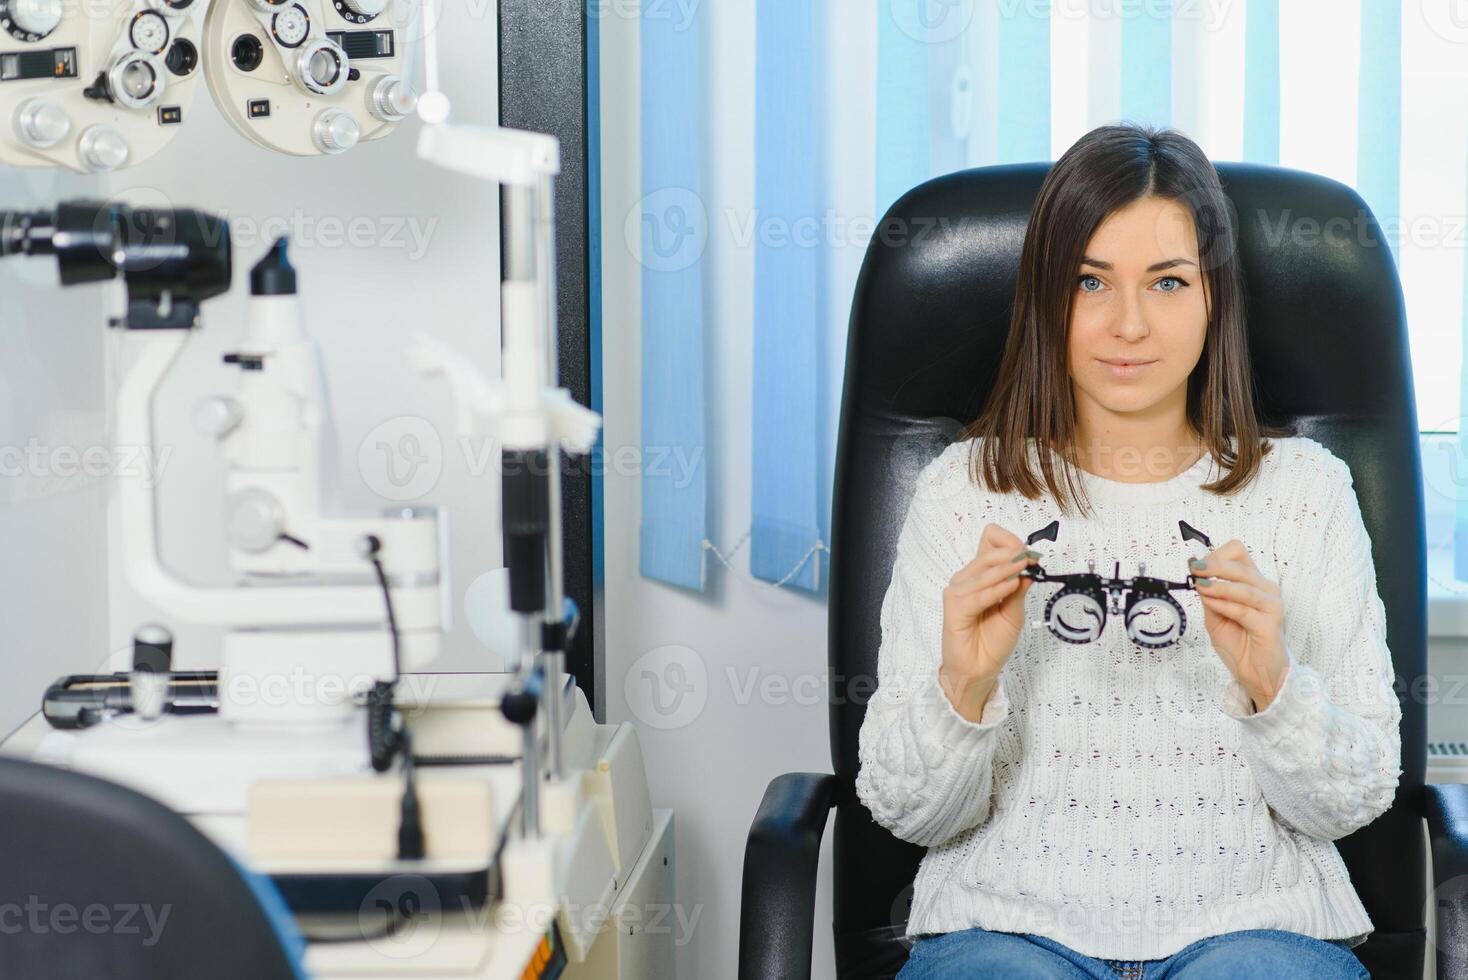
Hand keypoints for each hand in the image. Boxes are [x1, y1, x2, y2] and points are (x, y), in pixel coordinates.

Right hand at [938, 522, 1039, 720]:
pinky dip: (996, 589)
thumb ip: (1019, 588)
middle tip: (1030, 562)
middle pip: (987, 551)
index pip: (989, 539)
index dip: (1009, 541)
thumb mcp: (1014, 611)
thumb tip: (1031, 563)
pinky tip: (1010, 589)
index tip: (1028, 555)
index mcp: (981, 575)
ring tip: (1021, 578)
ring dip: (1006, 572)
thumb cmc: (993, 642)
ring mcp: (958, 592)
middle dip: (1013, 554)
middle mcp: (967, 579)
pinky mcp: (954, 607)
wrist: (980, 669)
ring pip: (984, 570)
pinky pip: (978, 593)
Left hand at [1191, 539, 1289, 710]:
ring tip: (1200, 587)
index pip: (1238, 554)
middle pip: (1240, 564)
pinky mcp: (1270, 623)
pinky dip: (1224, 605)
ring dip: (1219, 585)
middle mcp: (1265, 589)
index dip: (1215, 556)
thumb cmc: (1239, 644)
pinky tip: (1211, 604)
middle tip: (1195, 570)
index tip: (1196, 566)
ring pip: (1244, 585)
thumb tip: (1197, 576)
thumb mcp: (1215, 617)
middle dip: (1214, 565)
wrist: (1256, 673)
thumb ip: (1208, 597)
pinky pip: (1244, 609)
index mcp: (1253, 583)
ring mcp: (1271, 605)